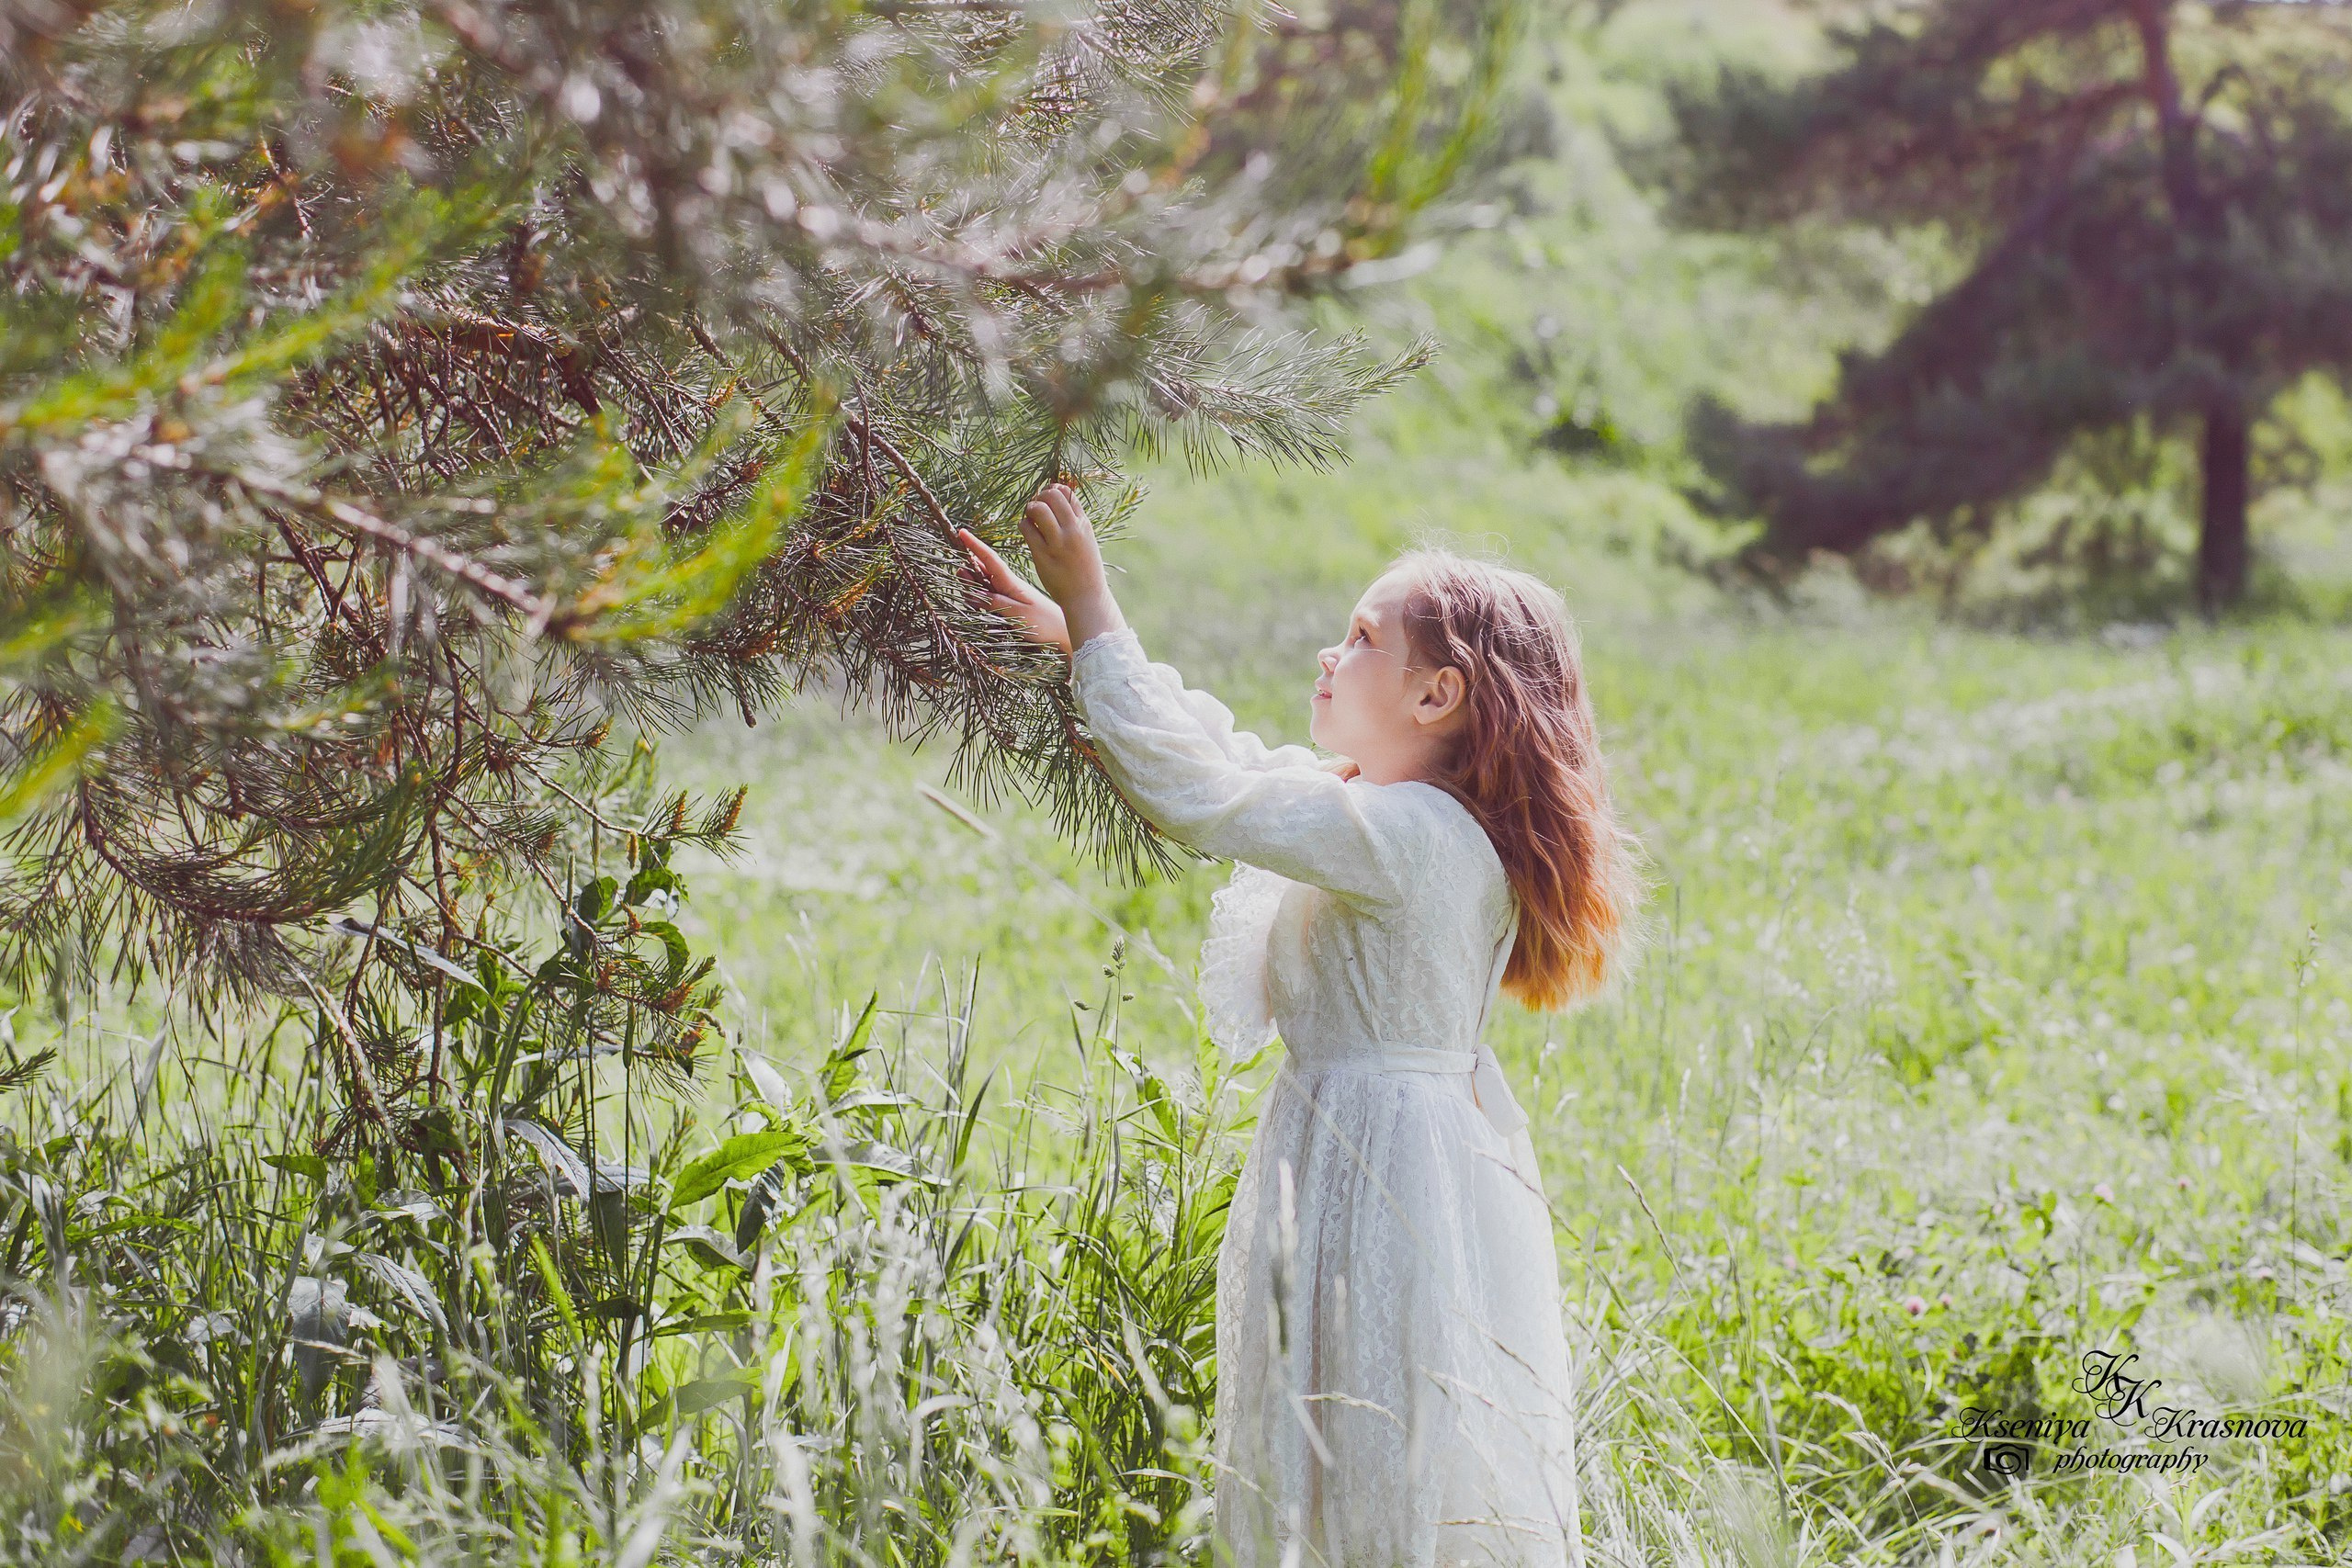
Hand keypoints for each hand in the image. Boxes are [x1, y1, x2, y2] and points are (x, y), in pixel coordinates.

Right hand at [956, 527, 1070, 653]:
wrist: (1063, 632)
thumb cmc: (1045, 622)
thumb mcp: (1018, 613)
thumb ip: (995, 603)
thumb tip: (973, 593)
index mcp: (1011, 582)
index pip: (990, 559)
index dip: (975, 546)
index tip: (962, 532)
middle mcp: (1007, 585)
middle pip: (982, 571)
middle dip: (968, 571)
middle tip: (961, 575)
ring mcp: (1008, 594)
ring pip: (982, 585)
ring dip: (972, 587)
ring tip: (969, 594)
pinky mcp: (1009, 605)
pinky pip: (988, 597)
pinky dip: (978, 599)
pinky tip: (976, 604)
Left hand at [1017, 483, 1125, 648]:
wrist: (1086, 596)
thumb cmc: (1085, 569)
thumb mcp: (1087, 540)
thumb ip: (1075, 522)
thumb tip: (1060, 503)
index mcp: (1084, 525)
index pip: (1068, 493)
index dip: (1054, 490)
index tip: (1048, 498)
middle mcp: (1072, 530)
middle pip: (1052, 495)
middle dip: (1041, 496)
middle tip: (1037, 507)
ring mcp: (1057, 542)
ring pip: (1038, 508)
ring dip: (1030, 508)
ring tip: (1031, 518)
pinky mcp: (1042, 554)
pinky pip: (1026, 528)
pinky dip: (1023, 525)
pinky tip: (1027, 531)